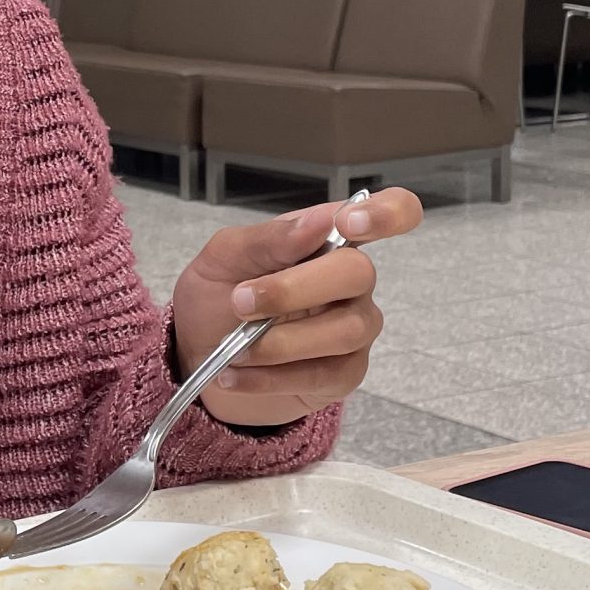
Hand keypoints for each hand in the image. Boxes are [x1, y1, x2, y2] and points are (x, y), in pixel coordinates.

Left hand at [168, 190, 422, 429]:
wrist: (198, 358)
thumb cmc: (217, 297)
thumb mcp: (224, 258)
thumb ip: (268, 239)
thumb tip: (319, 222)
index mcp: (328, 239)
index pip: (392, 212)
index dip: (385, 213)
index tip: (349, 225)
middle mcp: (351, 282)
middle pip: (358, 273)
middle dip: (293, 289)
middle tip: (240, 302)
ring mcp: (353, 328)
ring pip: (345, 330)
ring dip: (280, 340)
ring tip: (235, 347)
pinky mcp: (343, 374)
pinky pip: (323, 375)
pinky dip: (271, 376)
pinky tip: (236, 374)